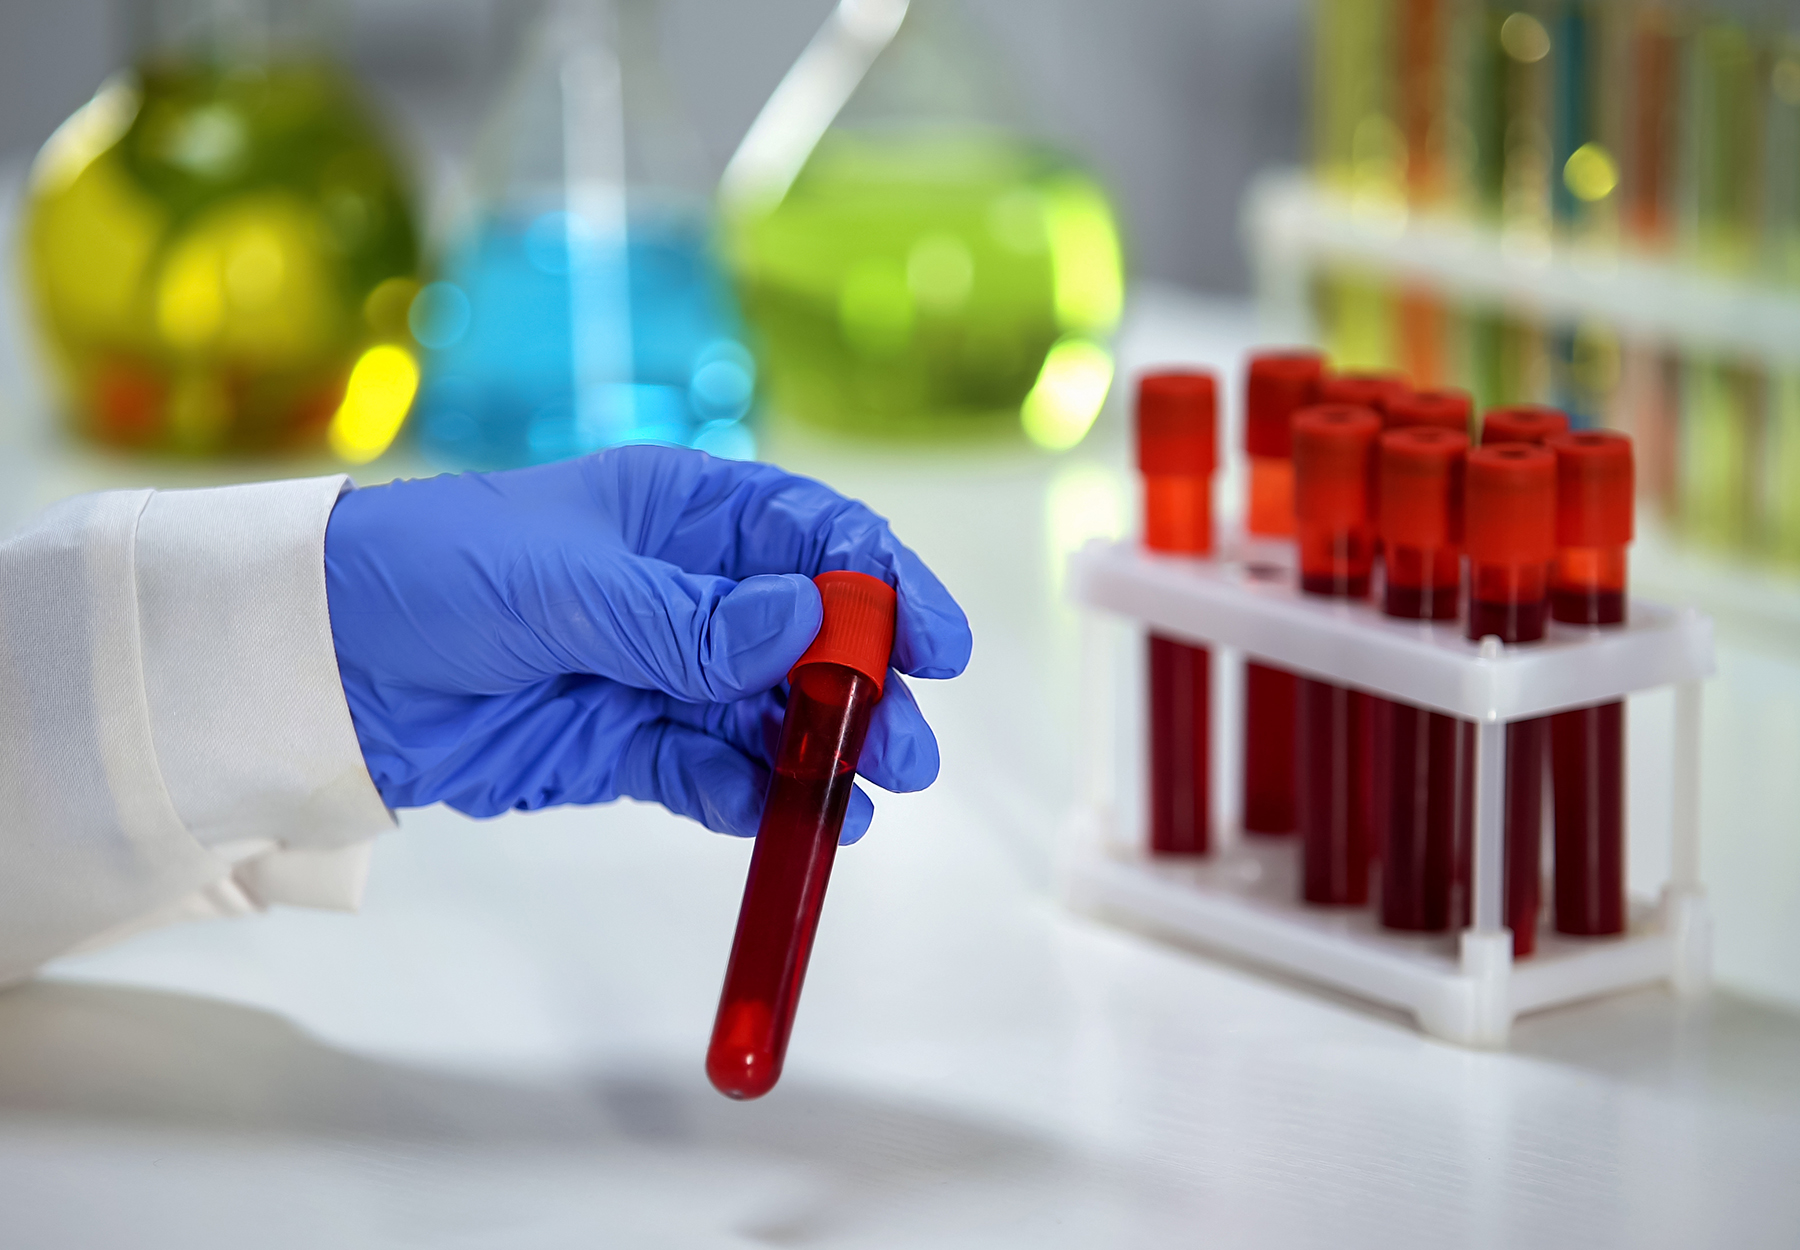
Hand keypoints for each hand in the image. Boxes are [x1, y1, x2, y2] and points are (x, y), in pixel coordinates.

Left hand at [323, 446, 970, 842]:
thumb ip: (690, 618)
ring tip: (867, 798)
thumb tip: (812, 621)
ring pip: (770, 715)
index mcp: (685, 513)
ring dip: (822, 755)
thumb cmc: (444, 571)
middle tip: (906, 749)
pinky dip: (749, 798)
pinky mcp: (624, 746)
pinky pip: (708, 773)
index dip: (886, 586)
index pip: (816, 539)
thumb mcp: (569, 582)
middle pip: (811, 637)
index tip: (938, 646)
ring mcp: (661, 672)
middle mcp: (689, 591)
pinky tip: (787, 823)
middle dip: (868, 689)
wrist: (328, 661)